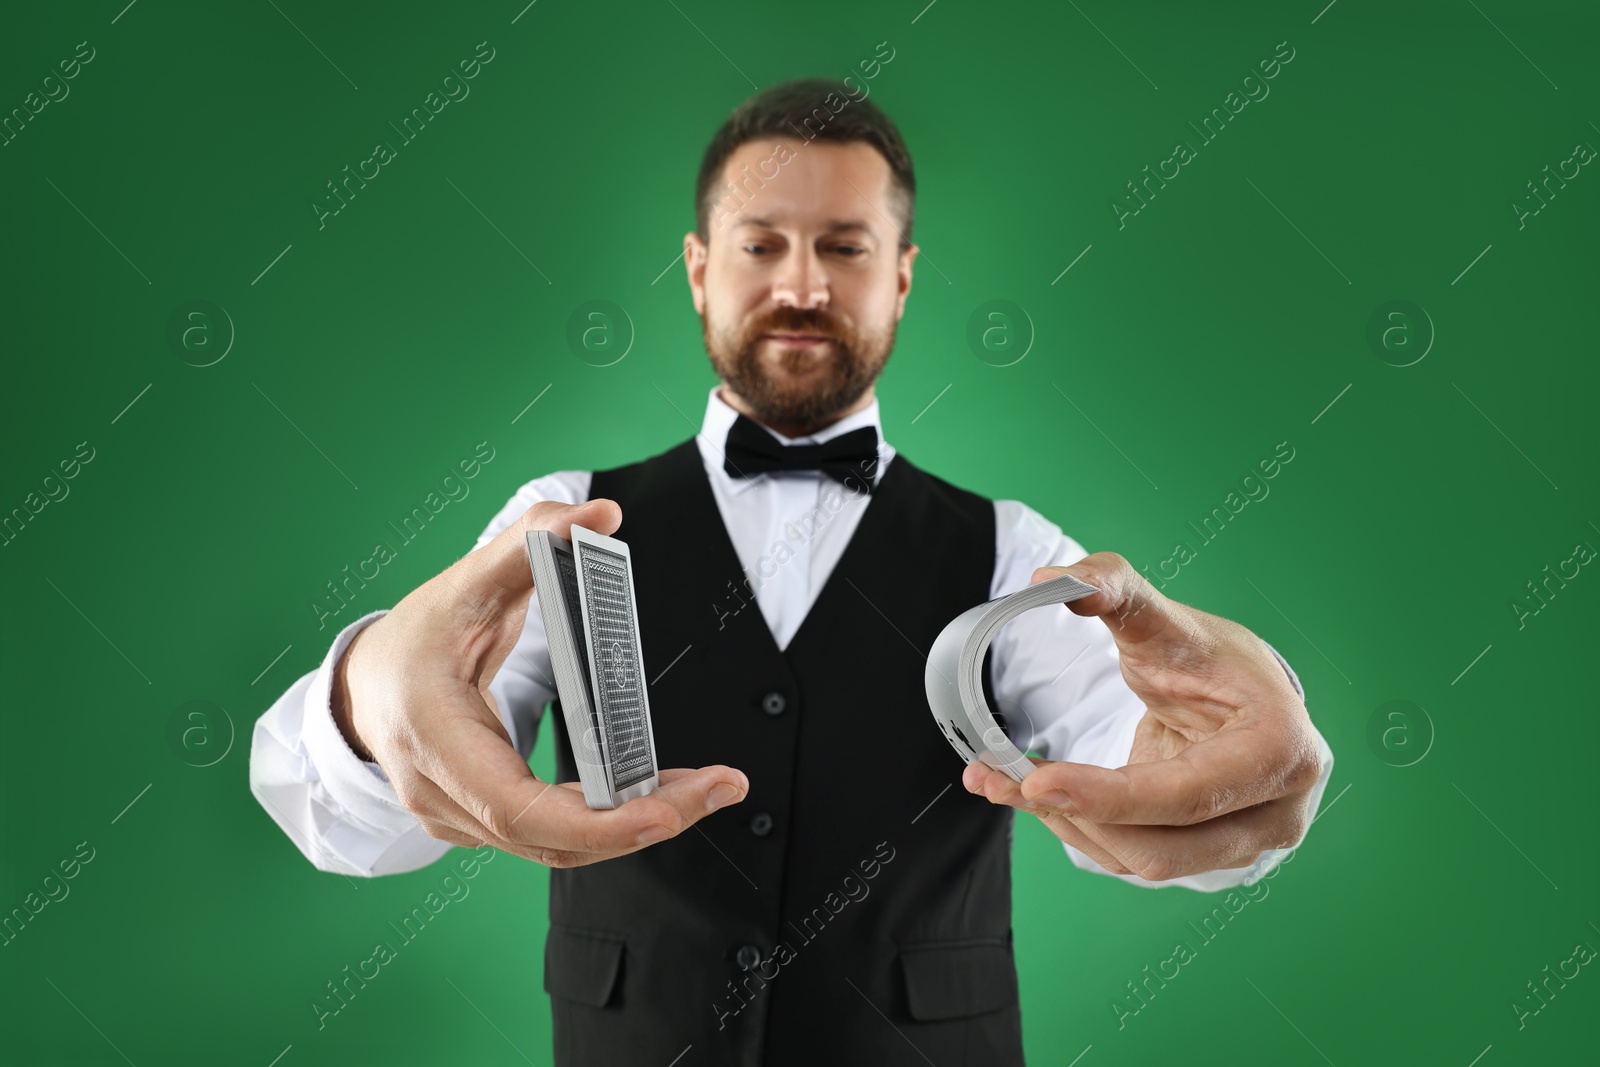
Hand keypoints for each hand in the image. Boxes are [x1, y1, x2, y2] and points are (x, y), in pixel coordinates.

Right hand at [335, 497, 748, 867]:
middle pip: (553, 839)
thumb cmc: (416, 635)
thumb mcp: (466, 580)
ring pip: (559, 847)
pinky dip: (609, 820)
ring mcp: (458, 820)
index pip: (517, 808)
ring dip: (638, 822)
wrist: (365, 683)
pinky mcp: (482, 825)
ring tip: (708, 788)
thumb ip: (533, 536)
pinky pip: (552, 837)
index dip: (593, 821)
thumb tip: (599, 513)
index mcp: (432, 736)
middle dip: (645, 821)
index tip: (662, 812)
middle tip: (720, 788)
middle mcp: (440, 793)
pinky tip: (662, 793)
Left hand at [961, 553, 1323, 881]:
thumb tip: (1051, 580)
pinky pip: (1130, 858)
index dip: (1108, 796)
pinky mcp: (1204, 859)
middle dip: (1077, 816)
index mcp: (1279, 751)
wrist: (1238, 699)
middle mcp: (1274, 812)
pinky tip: (1037, 791)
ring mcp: (1244, 845)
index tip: (1037, 778)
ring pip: (1139, 860)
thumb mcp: (1166, 621)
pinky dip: (1076, 829)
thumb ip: (1113, 589)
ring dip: (1066, 824)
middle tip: (1007, 777)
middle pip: (1161, 848)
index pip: (1186, 794)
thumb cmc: (1212, 661)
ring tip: (1007, 778)